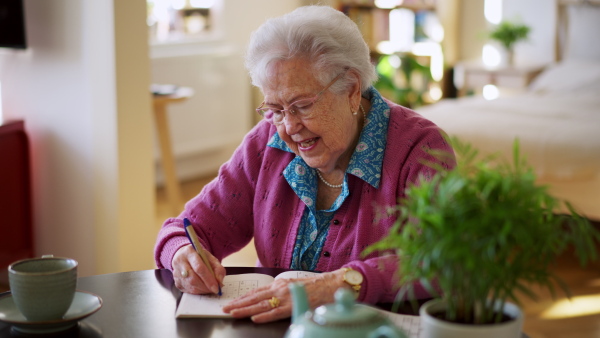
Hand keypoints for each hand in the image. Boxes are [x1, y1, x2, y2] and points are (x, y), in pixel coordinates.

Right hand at [172, 244, 225, 294]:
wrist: (184, 255)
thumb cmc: (199, 256)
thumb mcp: (210, 257)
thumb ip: (218, 268)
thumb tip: (219, 281)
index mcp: (189, 252)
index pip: (199, 267)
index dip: (208, 279)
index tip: (216, 287)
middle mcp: (180, 262)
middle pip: (193, 278)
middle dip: (206, 287)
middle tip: (214, 290)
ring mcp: (176, 272)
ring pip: (190, 286)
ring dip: (202, 290)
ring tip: (210, 289)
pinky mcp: (176, 281)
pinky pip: (187, 290)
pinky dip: (197, 291)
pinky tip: (202, 288)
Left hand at [222, 269, 347, 322]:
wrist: (330, 285)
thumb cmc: (314, 287)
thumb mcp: (293, 285)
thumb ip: (280, 291)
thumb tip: (268, 298)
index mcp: (278, 284)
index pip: (256, 291)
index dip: (243, 297)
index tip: (231, 302)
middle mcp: (279, 289)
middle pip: (254, 297)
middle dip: (238, 303)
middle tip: (224, 308)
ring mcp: (286, 297)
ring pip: (261, 305)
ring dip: (245, 310)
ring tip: (233, 313)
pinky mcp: (294, 306)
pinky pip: (276, 313)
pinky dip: (264, 316)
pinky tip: (254, 319)